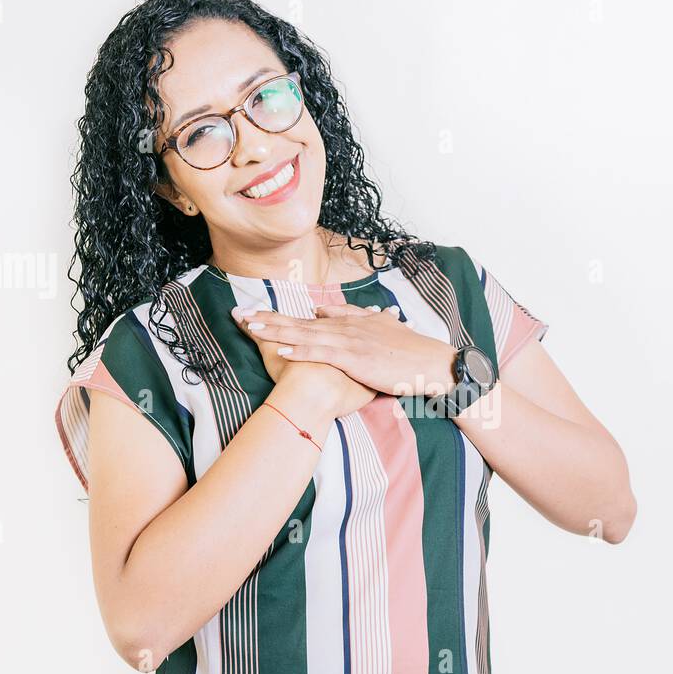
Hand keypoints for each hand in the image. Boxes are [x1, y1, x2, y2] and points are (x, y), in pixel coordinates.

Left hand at [234, 303, 458, 397]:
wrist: (433, 362)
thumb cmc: (411, 353)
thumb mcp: (383, 329)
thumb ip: (356, 318)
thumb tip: (326, 311)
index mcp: (353, 321)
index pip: (311, 316)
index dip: (282, 315)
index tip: (257, 313)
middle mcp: (347, 326)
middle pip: (300, 321)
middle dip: (268, 318)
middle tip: (240, 315)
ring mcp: (350, 340)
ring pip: (306, 333)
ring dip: (276, 330)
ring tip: (250, 327)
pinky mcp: (355, 356)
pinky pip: (323, 352)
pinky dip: (302, 349)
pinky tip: (282, 349)